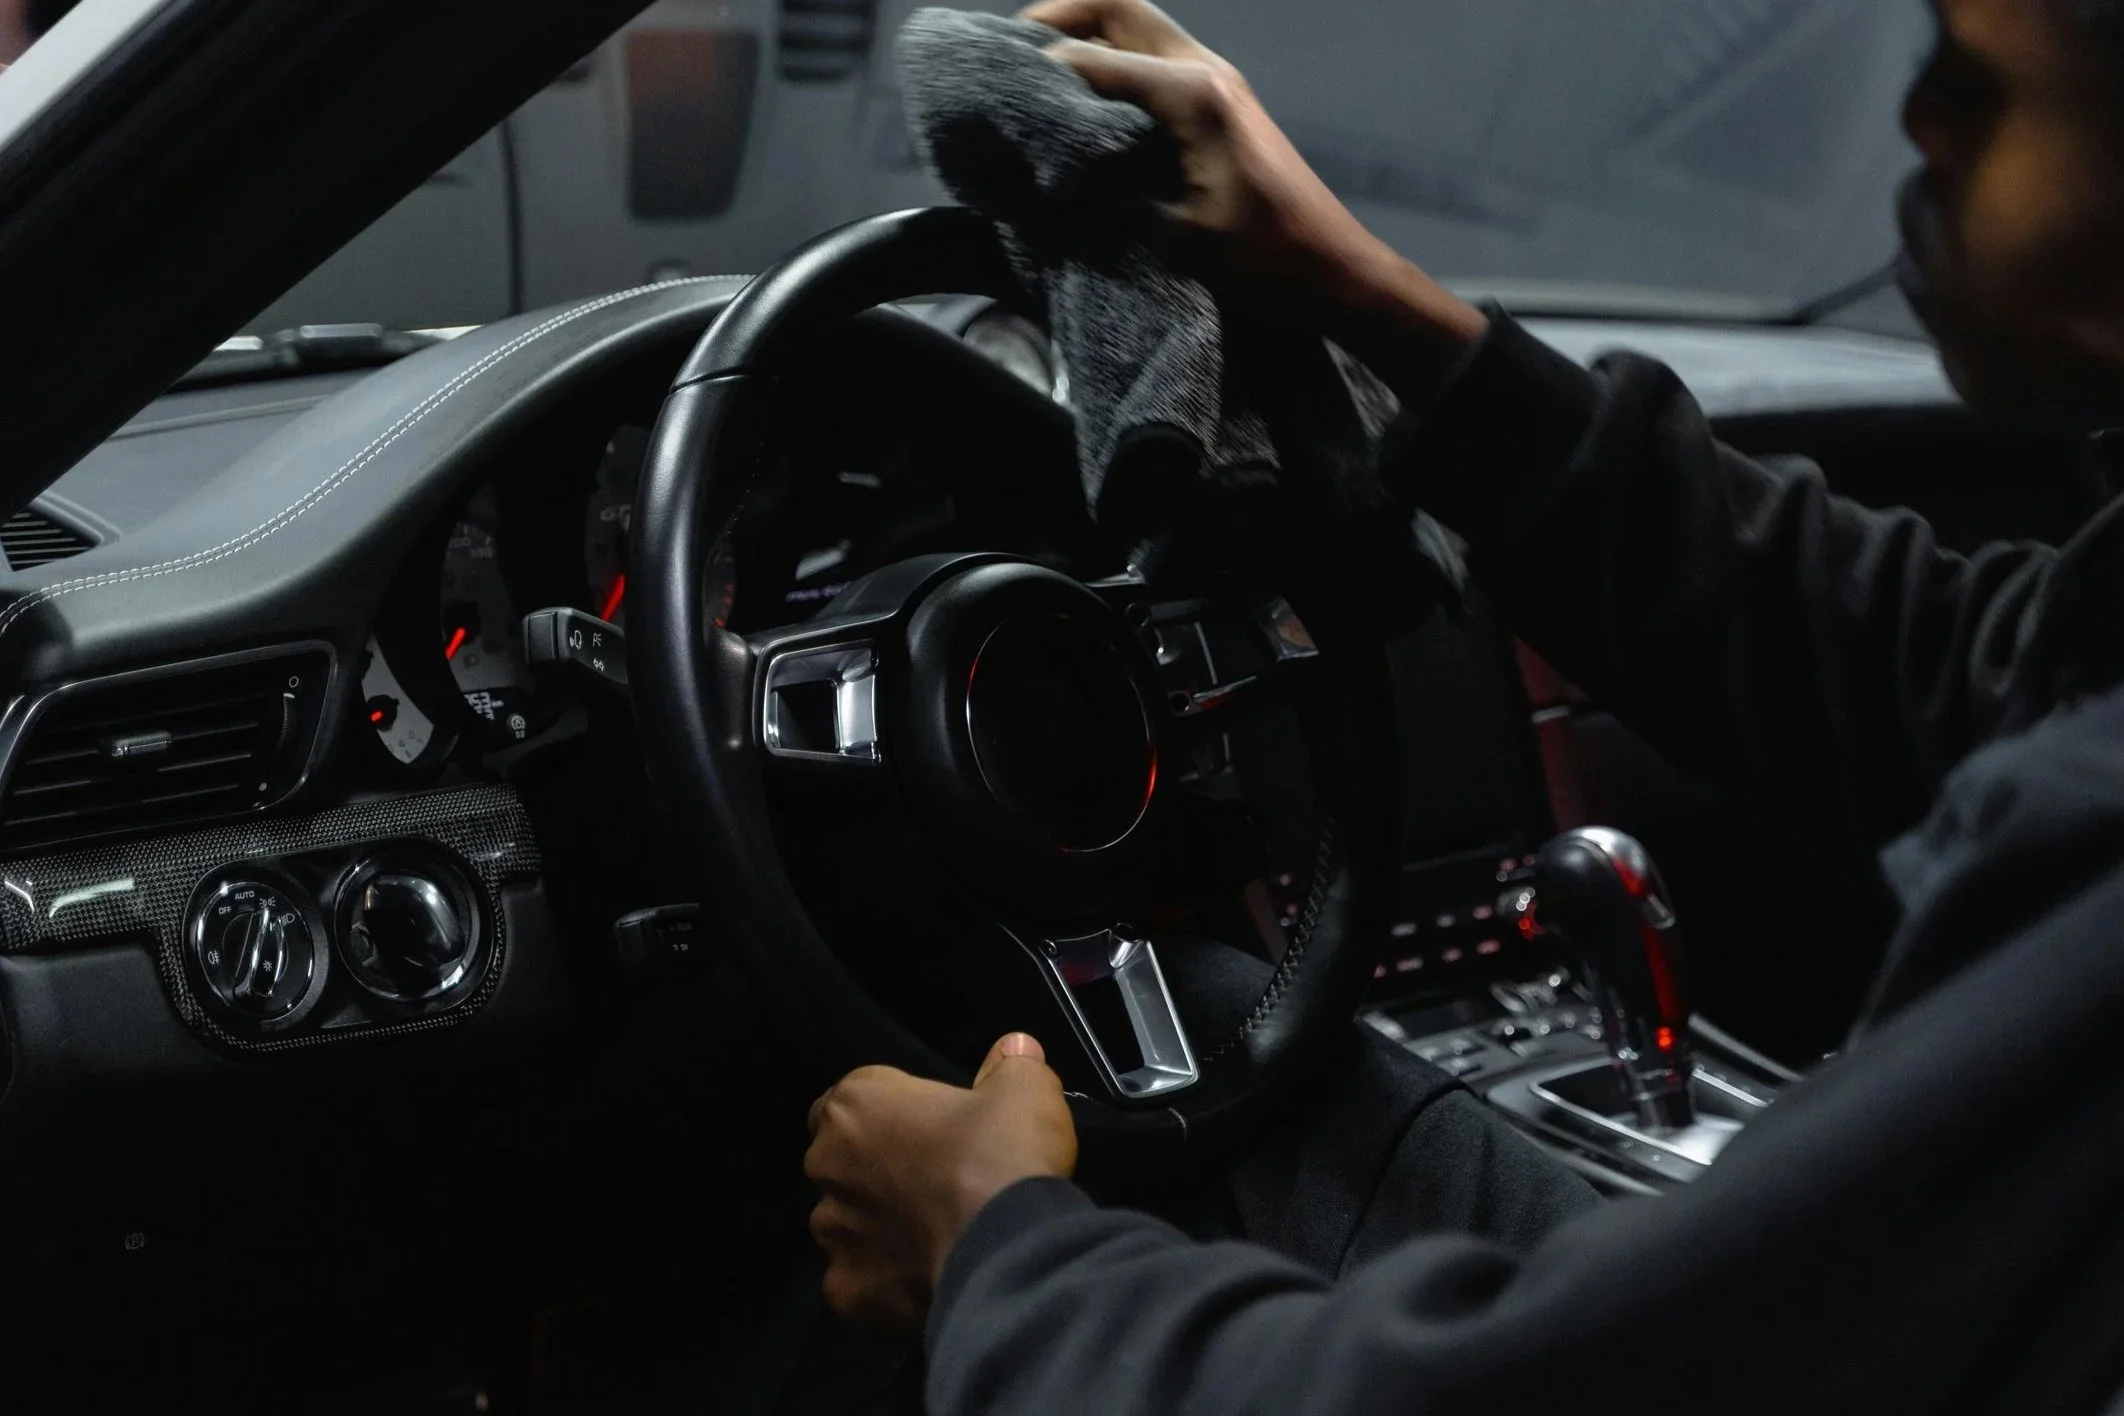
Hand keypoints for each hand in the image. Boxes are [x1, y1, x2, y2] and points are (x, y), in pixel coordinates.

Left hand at [804, 1033, 1078, 1334]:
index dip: (886, 1115)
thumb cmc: (1002, 1157)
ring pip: (846, 1226)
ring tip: (935, 1235)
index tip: (925, 1130)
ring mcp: (833, 1233)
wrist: (1008, 1251)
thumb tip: (1014, 1049)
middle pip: (842, 1164)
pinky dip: (885, 1282)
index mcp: (857, 1105)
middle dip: (877, 1172)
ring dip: (879, 1228)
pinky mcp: (846, 1290)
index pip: (849, 1101)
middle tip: (935, 1182)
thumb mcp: (1024, 1091)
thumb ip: (1011, 1065)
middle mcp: (828, 1165)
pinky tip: (926, 1278)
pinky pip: (858, 1282)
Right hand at [1021, 0, 1485, 366]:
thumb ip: (1111, 190)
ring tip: (1036, 65)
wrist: (1333, 269)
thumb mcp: (1176, 234)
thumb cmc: (1263, 260)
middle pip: (1118, 7)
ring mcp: (1218, 79)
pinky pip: (1155, 55)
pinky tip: (1083, 95)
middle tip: (1010, 48)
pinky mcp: (1223, 99)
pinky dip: (1112, 57)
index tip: (995, 88)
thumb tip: (1056, 166)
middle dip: (1059, 18)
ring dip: (1087, 32)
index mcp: (1193, 95)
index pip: (1094, 59)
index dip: (1038, 69)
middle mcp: (1205, 69)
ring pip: (1138, 23)